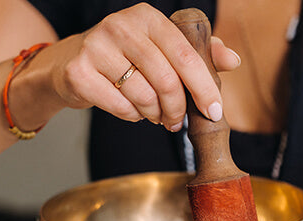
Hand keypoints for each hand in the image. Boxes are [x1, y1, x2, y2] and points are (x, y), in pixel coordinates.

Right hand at [30, 3, 239, 130]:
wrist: (69, 63)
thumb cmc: (125, 56)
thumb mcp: (161, 47)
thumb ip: (198, 52)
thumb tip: (233, 60)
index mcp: (147, 17)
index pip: (185, 54)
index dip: (204, 87)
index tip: (214, 110)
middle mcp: (120, 26)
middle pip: (166, 79)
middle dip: (178, 108)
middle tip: (177, 121)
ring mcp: (96, 47)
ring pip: (144, 96)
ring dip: (154, 114)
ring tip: (153, 113)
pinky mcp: (79, 72)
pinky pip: (121, 107)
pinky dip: (132, 115)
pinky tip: (131, 108)